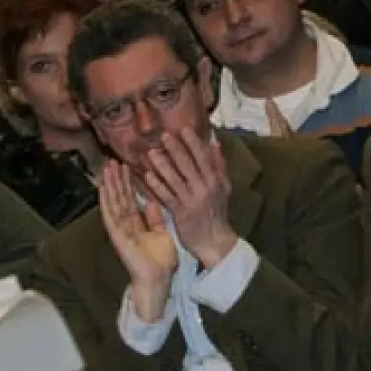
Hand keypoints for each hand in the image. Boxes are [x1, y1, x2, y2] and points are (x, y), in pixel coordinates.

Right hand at [100, 160, 176, 320]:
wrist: (158, 280)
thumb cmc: (161, 262)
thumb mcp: (162, 234)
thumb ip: (155, 219)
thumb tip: (152, 202)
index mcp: (137, 224)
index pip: (131, 199)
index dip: (128, 183)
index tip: (126, 166)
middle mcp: (125, 225)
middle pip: (120, 197)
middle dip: (116, 179)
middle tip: (113, 160)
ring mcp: (120, 229)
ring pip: (113, 202)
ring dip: (110, 184)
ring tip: (108, 167)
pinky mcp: (117, 234)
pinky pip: (110, 214)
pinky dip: (106, 200)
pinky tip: (103, 187)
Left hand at [143, 128, 236, 268]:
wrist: (214, 240)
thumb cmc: (217, 211)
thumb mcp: (223, 187)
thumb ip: (218, 164)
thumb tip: (214, 142)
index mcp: (216, 180)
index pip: (204, 158)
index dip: (194, 143)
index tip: (184, 129)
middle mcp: (204, 188)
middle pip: (189, 165)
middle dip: (176, 150)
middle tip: (163, 135)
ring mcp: (191, 200)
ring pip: (175, 179)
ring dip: (163, 165)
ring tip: (151, 153)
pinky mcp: (180, 212)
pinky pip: (167, 196)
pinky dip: (157, 185)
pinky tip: (147, 176)